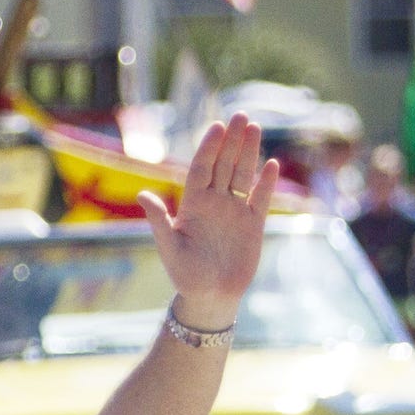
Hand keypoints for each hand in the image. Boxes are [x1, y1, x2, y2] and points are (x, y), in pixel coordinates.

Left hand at [139, 113, 276, 329]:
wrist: (210, 298)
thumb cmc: (185, 275)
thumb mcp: (169, 247)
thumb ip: (158, 220)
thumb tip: (142, 195)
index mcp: (193, 205)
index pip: (201, 169)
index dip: (209, 147)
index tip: (217, 127)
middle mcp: (214, 203)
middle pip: (224, 165)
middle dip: (232, 141)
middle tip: (240, 115)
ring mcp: (234, 212)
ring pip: (242, 176)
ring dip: (249, 152)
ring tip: (255, 128)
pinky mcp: (253, 225)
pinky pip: (260, 199)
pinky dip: (266, 183)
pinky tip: (272, 164)